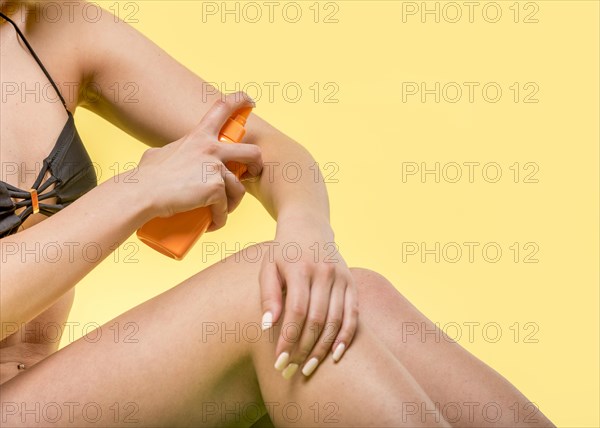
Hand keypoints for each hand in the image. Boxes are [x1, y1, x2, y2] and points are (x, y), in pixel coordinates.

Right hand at [137, 92, 261, 230]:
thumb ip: (171, 152)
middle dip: (256, 165)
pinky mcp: (215, 189)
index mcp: (199, 136)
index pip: (223, 107)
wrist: (142, 193)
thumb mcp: (159, 154)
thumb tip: (168, 157)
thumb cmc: (146, 177)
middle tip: (249, 176)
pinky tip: (211, 224)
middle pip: (251, 152)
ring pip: (239, 188)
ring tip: (217, 213)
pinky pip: (225, 208)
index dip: (240, 100)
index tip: (250, 101)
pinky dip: (219, 219)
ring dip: (232, 203)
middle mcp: (211, 148)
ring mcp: (215, 168)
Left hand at [259, 215, 358, 378]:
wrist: (309, 225)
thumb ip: (267, 295)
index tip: (279, 361)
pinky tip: (337, 356)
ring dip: (323, 349)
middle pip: (317, 320)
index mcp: (300, 268)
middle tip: (291, 371)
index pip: (296, 311)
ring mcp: (341, 277)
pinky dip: (347, 337)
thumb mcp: (268, 266)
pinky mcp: (352, 282)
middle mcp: (324, 272)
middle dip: (304, 349)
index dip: (289, 339)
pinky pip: (353, 314)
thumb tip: (267, 325)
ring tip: (310, 369)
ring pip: (336, 320)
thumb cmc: (282, 251)